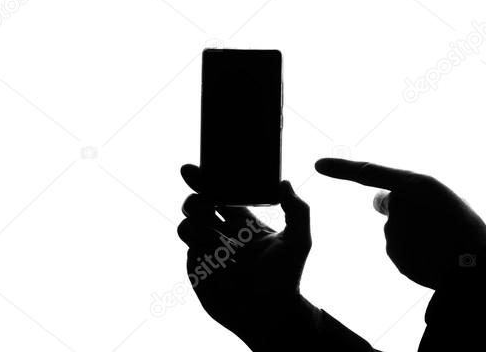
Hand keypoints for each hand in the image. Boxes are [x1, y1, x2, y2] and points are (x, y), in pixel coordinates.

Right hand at [176, 164, 310, 336]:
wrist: (272, 314)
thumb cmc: (286, 277)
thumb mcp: (299, 240)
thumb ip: (297, 209)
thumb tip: (285, 182)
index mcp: (243, 221)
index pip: (219, 194)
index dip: (205, 181)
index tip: (192, 171)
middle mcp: (223, 234)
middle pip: (197, 207)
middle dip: (194, 201)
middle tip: (201, 205)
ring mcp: (208, 253)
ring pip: (186, 229)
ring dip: (194, 228)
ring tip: (216, 241)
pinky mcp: (198, 273)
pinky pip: (190, 256)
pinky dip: (201, 255)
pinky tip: (221, 265)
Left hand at [315, 158, 485, 289]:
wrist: (473, 264)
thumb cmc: (464, 226)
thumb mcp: (439, 197)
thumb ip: (407, 193)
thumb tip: (378, 202)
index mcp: (413, 183)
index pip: (367, 172)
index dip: (340, 168)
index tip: (317, 165)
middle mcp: (397, 205)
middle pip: (387, 204)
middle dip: (401, 210)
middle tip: (430, 220)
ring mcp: (393, 232)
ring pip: (396, 229)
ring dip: (412, 233)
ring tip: (439, 240)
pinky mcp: (394, 255)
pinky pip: (400, 250)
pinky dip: (413, 252)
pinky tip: (433, 255)